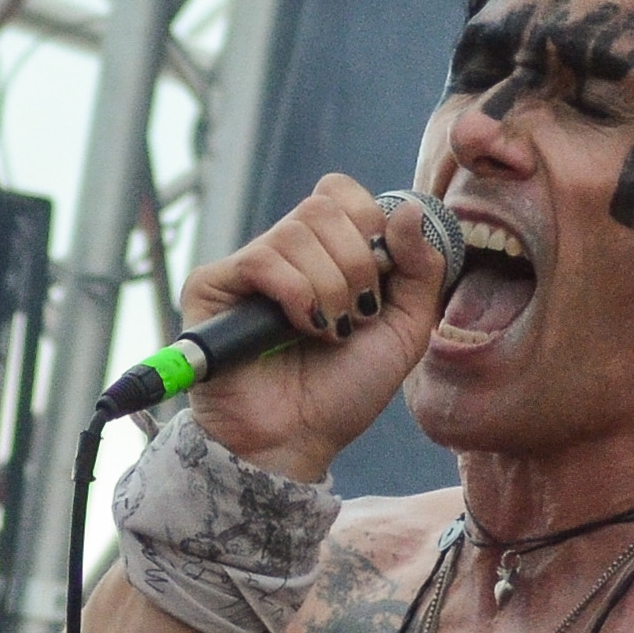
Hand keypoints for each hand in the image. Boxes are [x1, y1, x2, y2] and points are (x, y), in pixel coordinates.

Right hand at [179, 176, 446, 481]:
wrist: (299, 440)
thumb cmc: (346, 392)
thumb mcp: (405, 331)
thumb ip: (421, 270)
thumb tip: (411, 211)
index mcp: (324, 252)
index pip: (340, 192)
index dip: (368, 225)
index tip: (379, 281)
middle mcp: (283, 252)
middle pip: (323, 205)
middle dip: (356, 264)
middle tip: (355, 316)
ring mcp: (246, 267)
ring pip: (297, 231)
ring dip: (329, 288)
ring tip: (328, 332)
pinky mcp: (213, 285)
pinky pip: (263, 259)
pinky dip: (298, 296)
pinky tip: (301, 329)